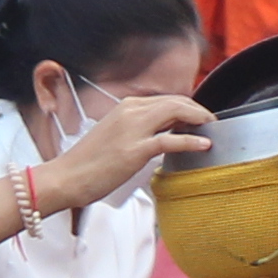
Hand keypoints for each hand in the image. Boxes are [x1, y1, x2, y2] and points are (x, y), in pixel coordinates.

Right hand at [28, 90, 210, 218]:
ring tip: (212, 127)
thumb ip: (136, 132)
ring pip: (175, 112)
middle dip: (197, 109)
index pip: (164, 100)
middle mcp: (130, 112)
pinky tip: (204, 144)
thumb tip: (161, 136)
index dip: (186, 106)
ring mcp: (132, 129)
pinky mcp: (135, 150)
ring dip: (198, 118)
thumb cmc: (87, 163)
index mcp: (125, 107)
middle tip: (211, 121)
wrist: (66, 177)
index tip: (199, 117)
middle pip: (174, 102)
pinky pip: (170, 140)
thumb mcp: (114, 137)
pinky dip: (191, 140)